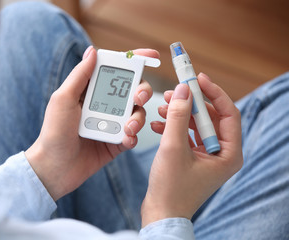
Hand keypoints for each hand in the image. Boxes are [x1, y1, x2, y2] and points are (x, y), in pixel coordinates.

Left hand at [25, 46, 159, 200]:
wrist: (55, 167)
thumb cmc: (54, 132)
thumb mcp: (63, 99)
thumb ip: (80, 75)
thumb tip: (93, 51)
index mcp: (91, 91)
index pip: (115, 71)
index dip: (133, 61)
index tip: (151, 55)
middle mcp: (104, 105)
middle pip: (133, 90)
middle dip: (142, 90)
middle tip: (138, 97)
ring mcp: (112, 124)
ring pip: (137, 113)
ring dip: (138, 117)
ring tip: (128, 127)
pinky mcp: (116, 142)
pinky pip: (133, 135)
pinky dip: (133, 136)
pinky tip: (126, 139)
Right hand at [141, 73, 242, 226]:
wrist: (161, 213)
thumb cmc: (171, 188)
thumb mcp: (173, 147)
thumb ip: (177, 116)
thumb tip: (183, 89)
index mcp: (228, 153)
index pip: (228, 113)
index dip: (214, 93)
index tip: (198, 78)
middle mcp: (222, 153)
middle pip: (211, 117)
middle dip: (191, 103)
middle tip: (174, 91)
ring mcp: (208, 155)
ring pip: (197, 124)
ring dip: (179, 114)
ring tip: (161, 108)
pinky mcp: (194, 157)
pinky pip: (187, 134)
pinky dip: (173, 127)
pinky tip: (157, 125)